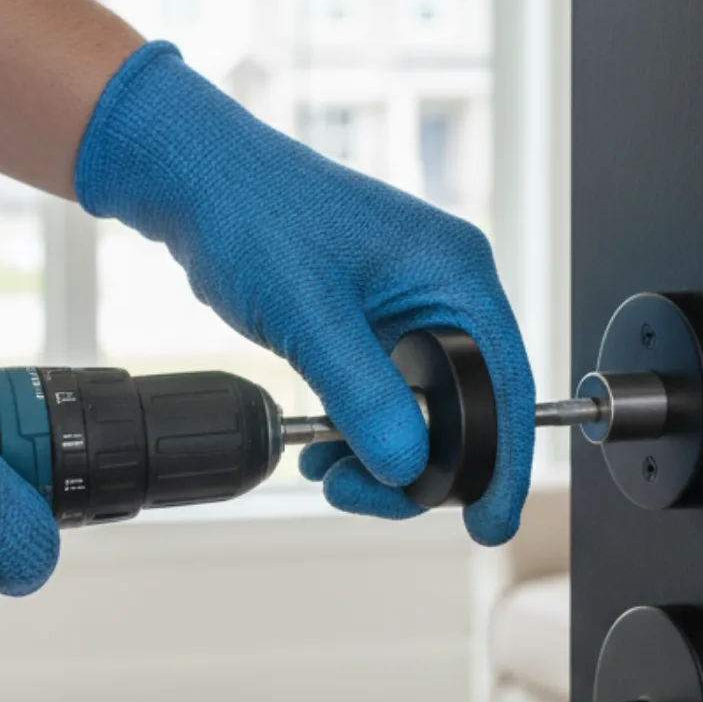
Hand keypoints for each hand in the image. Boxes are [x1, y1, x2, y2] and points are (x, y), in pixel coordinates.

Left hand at [74, 43, 534, 543]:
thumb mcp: (310, 314)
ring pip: (421, 415)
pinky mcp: (374, 328)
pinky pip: (386, 400)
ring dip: (380, 455)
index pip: (505, 382)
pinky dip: (358, 432)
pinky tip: (322, 447)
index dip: (503, 460)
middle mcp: (444, 292)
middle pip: (466, 411)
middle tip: (360, 492)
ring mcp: (410, 311)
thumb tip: (406, 466)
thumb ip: (363, 394)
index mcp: (456, 273)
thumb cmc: (254, 213)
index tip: (489, 519)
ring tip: (328, 471)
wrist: (197, 182)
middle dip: (416, 464)